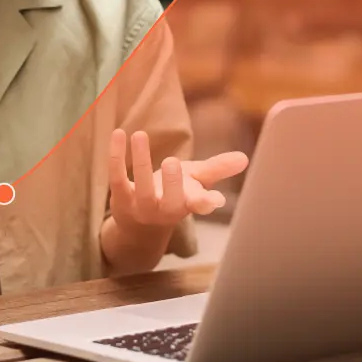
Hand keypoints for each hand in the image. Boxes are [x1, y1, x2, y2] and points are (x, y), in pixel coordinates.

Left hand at [106, 128, 249, 231]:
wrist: (140, 227)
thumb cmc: (174, 197)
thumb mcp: (197, 182)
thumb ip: (218, 169)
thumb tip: (244, 158)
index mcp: (188, 204)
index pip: (199, 206)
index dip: (206, 202)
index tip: (214, 200)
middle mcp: (166, 209)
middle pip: (171, 201)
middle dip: (172, 184)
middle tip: (173, 162)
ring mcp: (142, 206)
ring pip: (142, 188)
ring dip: (141, 162)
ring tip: (140, 135)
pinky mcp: (121, 198)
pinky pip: (117, 177)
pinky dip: (116, 156)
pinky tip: (119, 134)